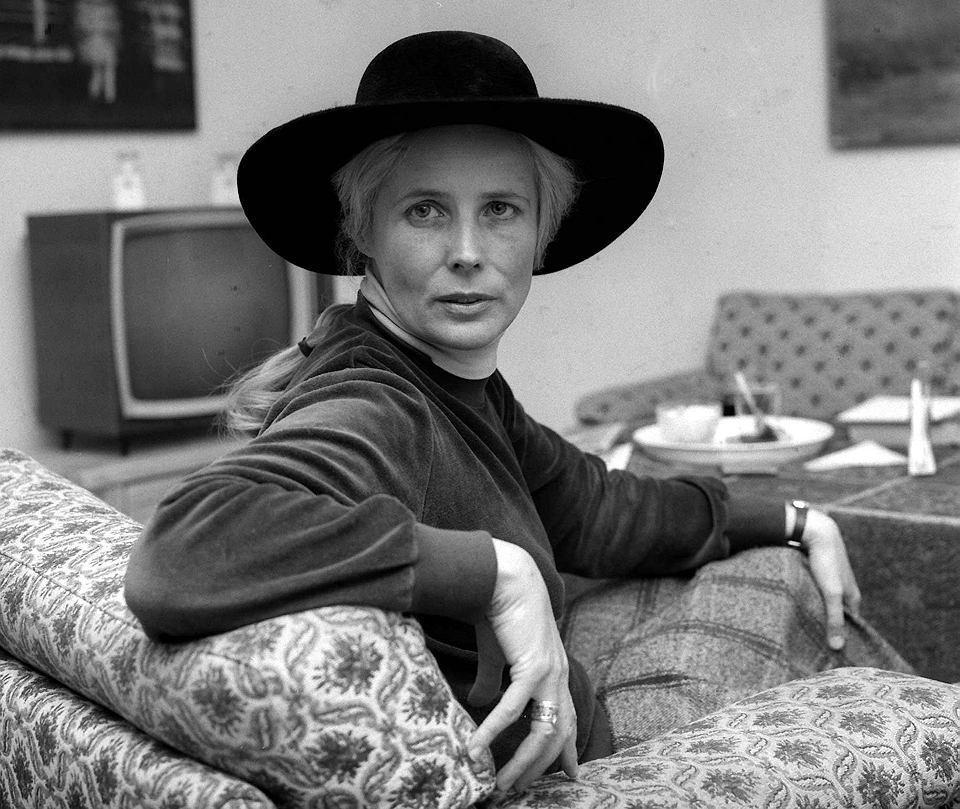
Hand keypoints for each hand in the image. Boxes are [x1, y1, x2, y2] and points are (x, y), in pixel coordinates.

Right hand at [467, 539, 577, 793]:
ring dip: (521, 762)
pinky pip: (514, 708)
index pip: (568, 718)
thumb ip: (491, 680)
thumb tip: (477, 701)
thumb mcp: (497, 654)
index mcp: (554, 672)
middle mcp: (558, 677)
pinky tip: (476, 747)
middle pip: (558, 735)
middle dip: (540, 768)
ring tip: (500, 783)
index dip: (570, 748)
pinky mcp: (533, 666)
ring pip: (543, 732)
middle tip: (518, 790)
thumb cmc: (500, 612)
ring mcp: (550, 673)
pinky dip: (494, 730)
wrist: (503, 578)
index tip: (570, 774)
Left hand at [799, 509, 861, 649]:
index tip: (831, 655)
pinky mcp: (817, 573)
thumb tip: (837, 647)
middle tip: (814, 646)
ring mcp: (830, 581)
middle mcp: (843, 590)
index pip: (850, 625)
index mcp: (852, 597)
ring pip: (824, 602)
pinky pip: (814, 592)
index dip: (841, 637)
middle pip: (836, 614)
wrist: (816, 532)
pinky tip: (796, 607)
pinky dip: (808, 600)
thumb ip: (834, 619)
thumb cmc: (826, 562)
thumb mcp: (831, 593)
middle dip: (828, 627)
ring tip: (802, 630)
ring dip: (816, 613)